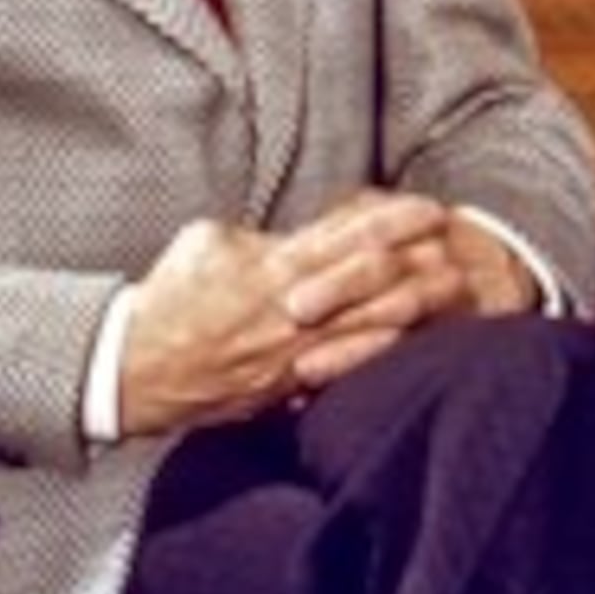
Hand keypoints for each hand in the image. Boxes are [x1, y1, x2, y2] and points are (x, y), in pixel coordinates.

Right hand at [116, 190, 456, 434]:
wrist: (131, 370)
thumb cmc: (167, 299)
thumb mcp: (206, 243)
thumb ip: (257, 235)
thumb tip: (288, 233)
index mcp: (273, 266)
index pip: (349, 236)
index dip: (396, 220)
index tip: (432, 208)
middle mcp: (292, 309)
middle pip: (374, 281)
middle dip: (422, 262)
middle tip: (463, 246)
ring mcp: (295, 352)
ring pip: (370, 325)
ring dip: (418, 307)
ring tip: (457, 291)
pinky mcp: (288, 386)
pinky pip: (346, 370)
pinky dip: (383, 354)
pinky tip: (416, 344)